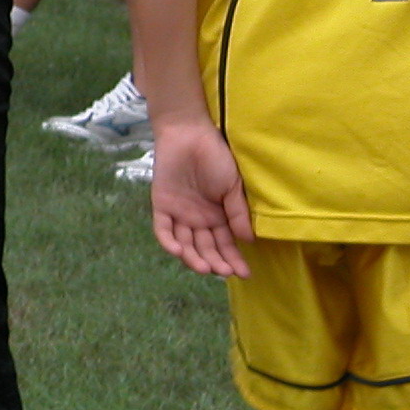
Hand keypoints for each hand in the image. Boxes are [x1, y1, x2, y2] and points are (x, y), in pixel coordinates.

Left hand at [150, 119, 253, 278]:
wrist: (190, 134)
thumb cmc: (216, 157)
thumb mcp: (233, 186)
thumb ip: (238, 212)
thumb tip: (248, 240)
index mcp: (218, 216)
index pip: (226, 245)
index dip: (234, 260)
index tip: (244, 274)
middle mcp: (199, 219)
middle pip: (206, 248)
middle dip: (215, 262)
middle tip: (224, 272)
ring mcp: (180, 214)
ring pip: (185, 243)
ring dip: (194, 257)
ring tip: (205, 267)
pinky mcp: (162, 205)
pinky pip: (163, 229)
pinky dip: (169, 241)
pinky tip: (179, 251)